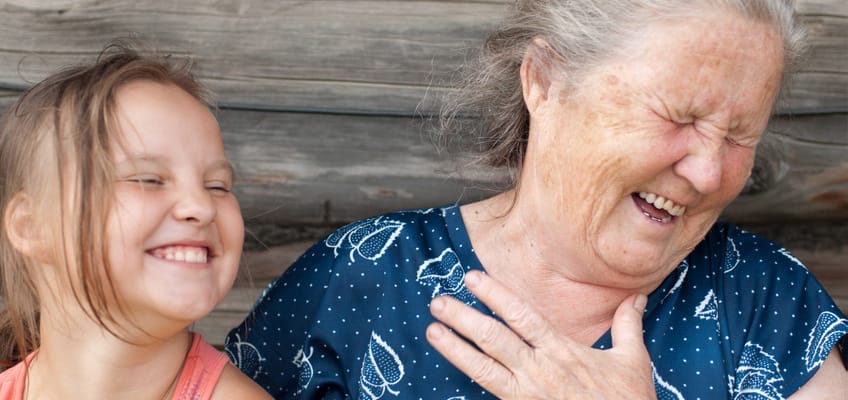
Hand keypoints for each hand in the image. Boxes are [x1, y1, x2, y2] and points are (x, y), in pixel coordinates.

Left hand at [426, 270, 656, 398]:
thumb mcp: (632, 361)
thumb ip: (627, 325)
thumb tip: (636, 295)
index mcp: (562, 352)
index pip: (523, 317)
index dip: (496, 296)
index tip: (472, 278)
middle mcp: (540, 372)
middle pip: (494, 340)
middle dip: (464, 319)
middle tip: (437, 302)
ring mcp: (528, 395)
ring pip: (484, 369)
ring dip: (456, 349)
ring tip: (432, 331)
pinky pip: (491, 394)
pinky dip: (471, 383)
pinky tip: (452, 371)